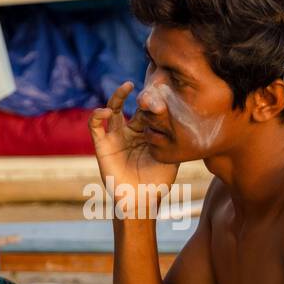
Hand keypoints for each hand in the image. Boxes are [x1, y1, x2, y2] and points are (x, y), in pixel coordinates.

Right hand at [89, 81, 178, 197]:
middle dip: (136, 93)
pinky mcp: (101, 145)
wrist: (141, 201)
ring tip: (126, 87)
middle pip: (129, 106)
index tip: (162, 90)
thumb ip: (174, 139)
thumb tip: (189, 120)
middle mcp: (129, 132)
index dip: (152, 100)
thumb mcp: (171, 157)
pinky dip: (97, 115)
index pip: (147, 111)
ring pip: (111, 110)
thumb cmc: (157, 182)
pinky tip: (105, 111)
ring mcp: (114, 137)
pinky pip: (95, 126)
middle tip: (143, 82)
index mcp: (145, 133)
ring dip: (117, 96)